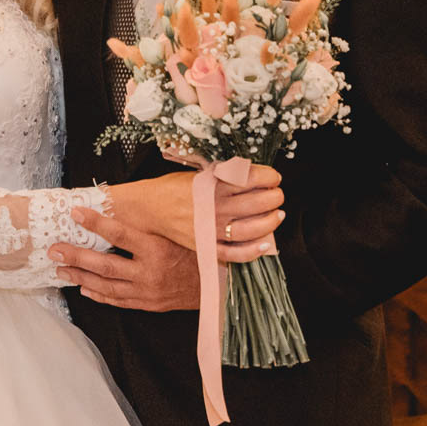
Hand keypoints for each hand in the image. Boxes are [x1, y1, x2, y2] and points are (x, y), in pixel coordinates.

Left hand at [50, 209, 199, 309]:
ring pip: (107, 285)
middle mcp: (150, 272)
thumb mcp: (180, 231)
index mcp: (157, 248)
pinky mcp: (148, 304)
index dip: (96, 223)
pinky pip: (118, 301)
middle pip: (105, 265)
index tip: (76, 212)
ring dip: (81, 277)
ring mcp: (147, 291)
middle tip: (54, 250)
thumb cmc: (199, 251)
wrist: (219, 286)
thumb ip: (155, 221)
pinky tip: (84, 288)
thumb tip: (128, 200)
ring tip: (61, 270)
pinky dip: (99, 295)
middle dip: (76, 257)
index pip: (120, 233)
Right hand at [107, 165, 284, 251]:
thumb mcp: (199, 172)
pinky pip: (234, 253)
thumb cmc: (173, 187)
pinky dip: (252, 251)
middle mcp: (213, 207)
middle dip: (273, 198)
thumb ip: (225, 174)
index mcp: (211, 185)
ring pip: (249, 229)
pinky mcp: (206, 247)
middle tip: (278, 195)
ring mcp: (210, 230)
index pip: (250, 179)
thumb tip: (255, 175)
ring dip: (270, 222)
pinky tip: (266, 243)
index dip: (268, 177)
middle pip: (255, 204)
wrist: (148, 208)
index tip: (274, 177)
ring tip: (278, 215)